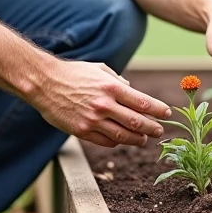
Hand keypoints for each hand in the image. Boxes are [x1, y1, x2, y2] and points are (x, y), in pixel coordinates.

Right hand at [31, 59, 171, 148]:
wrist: (44, 83)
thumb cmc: (73, 73)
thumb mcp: (98, 70)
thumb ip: (117, 81)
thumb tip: (132, 91)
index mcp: (111, 87)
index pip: (143, 102)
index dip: (158, 110)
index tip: (167, 114)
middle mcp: (104, 105)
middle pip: (137, 122)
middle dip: (152, 128)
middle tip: (160, 131)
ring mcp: (93, 120)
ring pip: (123, 136)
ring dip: (137, 139)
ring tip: (144, 139)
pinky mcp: (82, 131)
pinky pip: (105, 141)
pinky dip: (117, 142)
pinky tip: (122, 140)